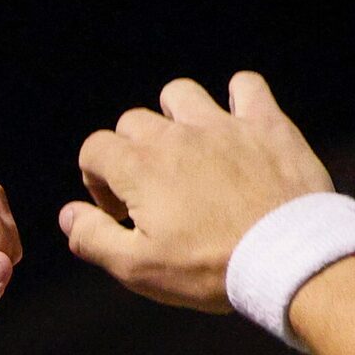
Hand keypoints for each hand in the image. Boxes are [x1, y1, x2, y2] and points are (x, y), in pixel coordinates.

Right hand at [59, 72, 334, 311]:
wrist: (286, 257)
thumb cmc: (208, 268)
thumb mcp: (137, 268)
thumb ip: (93, 237)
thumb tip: (68, 215)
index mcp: (139, 168)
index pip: (94, 148)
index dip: (97, 179)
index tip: (120, 210)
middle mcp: (175, 136)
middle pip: (133, 122)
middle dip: (132, 152)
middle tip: (152, 192)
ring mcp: (222, 125)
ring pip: (180, 94)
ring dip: (175, 117)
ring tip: (187, 150)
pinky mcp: (265, 125)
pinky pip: (246, 86)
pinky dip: (237, 97)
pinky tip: (236, 122)